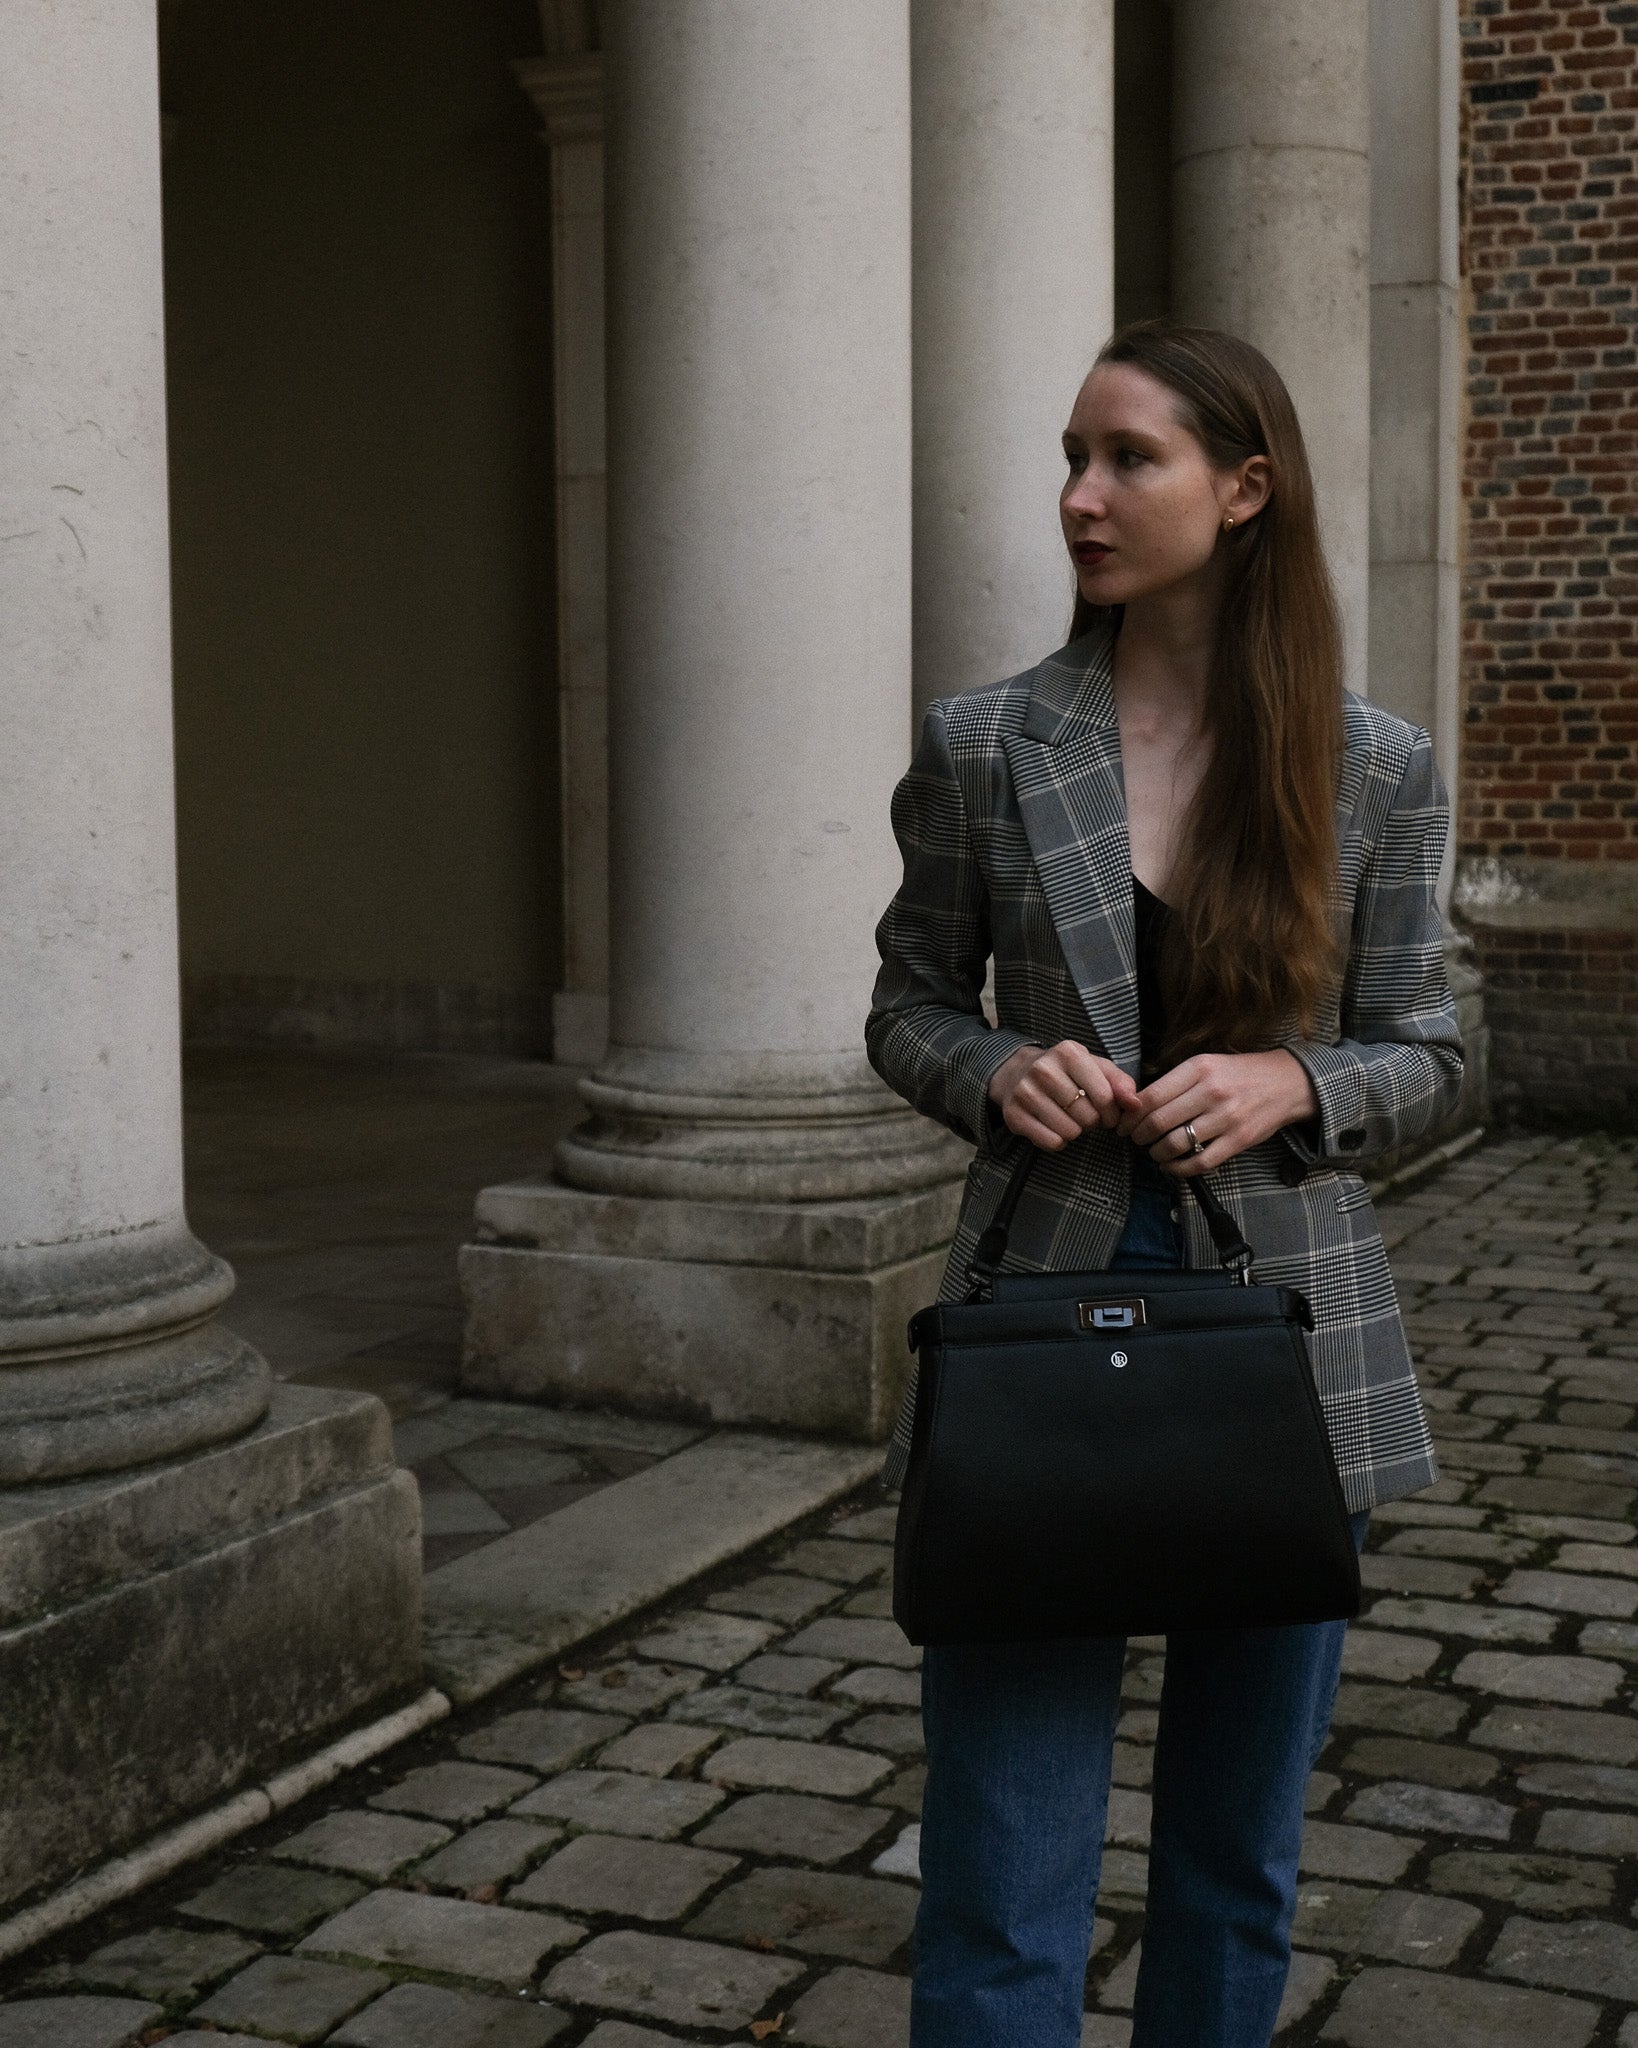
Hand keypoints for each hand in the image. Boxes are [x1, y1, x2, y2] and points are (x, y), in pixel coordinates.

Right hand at [988, 1040, 1141, 1150]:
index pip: (1105, 1096)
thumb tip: (1136, 1104)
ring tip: (1070, 1119)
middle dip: (1093, 1122)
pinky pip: (1051, 1142)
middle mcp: (1043, 1069)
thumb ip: (1120, 1083)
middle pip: (1088, 1117)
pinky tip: (1054, 1127)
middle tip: (1085, 1115)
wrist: (1016, 1073)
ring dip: (1076, 1132)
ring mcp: (1025, 1092)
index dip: (1113, 1113)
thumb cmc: (1066, 1073)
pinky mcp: (1013, 1115)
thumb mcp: (1094, 1068)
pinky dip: (1058, 1141)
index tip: (1109, 1114)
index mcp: (1068, 1053)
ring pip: (1070, 1132)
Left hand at [1113, 1050, 1318, 1176]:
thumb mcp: (1207, 1064)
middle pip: (1158, 1122)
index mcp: (1198, 1068)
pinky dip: (1179, 1169)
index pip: (1151, 1096)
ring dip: (1157, 1154)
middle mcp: (1211, 1091)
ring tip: (1154, 1153)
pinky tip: (1172, 1166)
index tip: (1122, 1124)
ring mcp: (1226, 1117)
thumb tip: (1138, 1104)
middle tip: (1135, 1140)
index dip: (1131, 1116)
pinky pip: (1200, 1162)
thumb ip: (1176, 1082)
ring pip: (1175, 1144)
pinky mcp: (1239, 1140)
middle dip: (1139, 1136)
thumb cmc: (1239, 1074)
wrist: (1287, 1083)